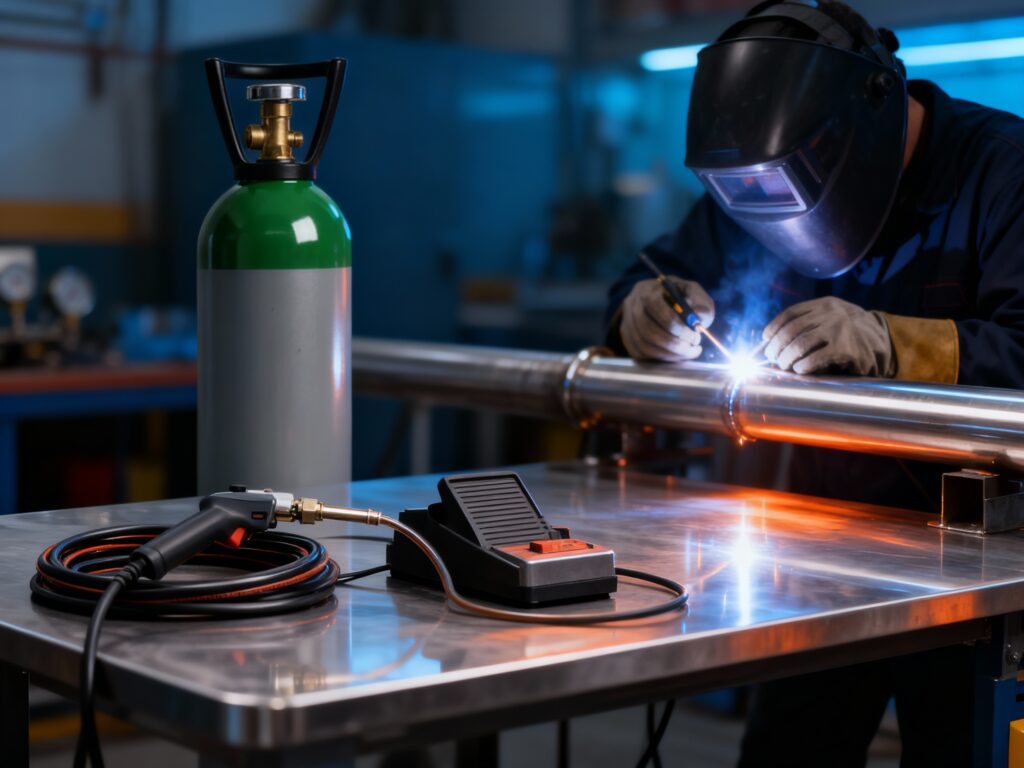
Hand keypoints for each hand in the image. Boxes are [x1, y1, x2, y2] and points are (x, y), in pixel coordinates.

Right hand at [621, 277, 714, 360]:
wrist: (659, 301)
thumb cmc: (678, 297)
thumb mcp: (692, 292)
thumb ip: (701, 302)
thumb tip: (700, 315)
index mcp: (648, 291)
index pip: (656, 308)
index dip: (676, 325)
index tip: (695, 336)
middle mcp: (632, 306)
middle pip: (649, 331)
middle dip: (675, 344)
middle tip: (694, 348)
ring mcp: (627, 324)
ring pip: (645, 346)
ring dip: (669, 354)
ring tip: (687, 352)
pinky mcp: (628, 340)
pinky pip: (641, 355)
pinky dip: (660, 358)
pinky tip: (675, 355)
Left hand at [762, 297, 893, 375]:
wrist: (882, 344)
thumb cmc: (849, 334)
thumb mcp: (832, 319)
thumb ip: (809, 324)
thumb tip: (773, 342)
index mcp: (825, 304)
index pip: (791, 313)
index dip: (774, 327)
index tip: (765, 339)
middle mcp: (831, 314)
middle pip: (791, 330)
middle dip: (776, 347)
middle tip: (773, 358)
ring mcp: (839, 330)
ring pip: (799, 344)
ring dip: (786, 358)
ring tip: (784, 365)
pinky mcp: (846, 349)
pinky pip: (815, 358)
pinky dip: (802, 366)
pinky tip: (799, 370)